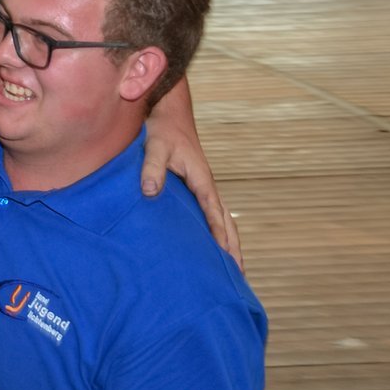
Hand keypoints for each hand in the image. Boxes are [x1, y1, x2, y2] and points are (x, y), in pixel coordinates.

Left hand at [142, 89, 243, 269]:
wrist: (170, 113)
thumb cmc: (163, 130)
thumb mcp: (155, 147)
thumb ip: (152, 169)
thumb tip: (150, 192)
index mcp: (202, 180)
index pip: (215, 214)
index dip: (220, 237)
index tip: (226, 260)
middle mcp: (208, 187)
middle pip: (227, 224)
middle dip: (233, 249)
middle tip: (239, 277)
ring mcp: (203, 188)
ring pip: (223, 221)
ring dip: (229, 243)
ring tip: (233, 270)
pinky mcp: (196, 188)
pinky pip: (212, 215)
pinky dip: (218, 232)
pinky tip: (212, 246)